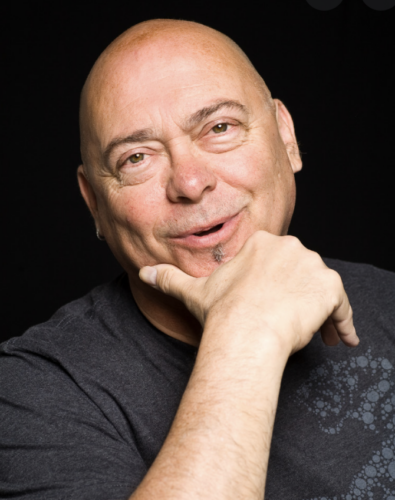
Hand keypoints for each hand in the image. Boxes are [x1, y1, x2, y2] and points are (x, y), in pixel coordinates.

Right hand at [139, 231, 358, 355]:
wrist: (245, 331)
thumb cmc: (221, 312)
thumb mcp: (193, 291)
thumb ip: (170, 278)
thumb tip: (143, 272)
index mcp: (263, 243)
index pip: (278, 263)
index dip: (277, 285)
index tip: (274, 305)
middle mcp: (291, 247)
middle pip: (302, 273)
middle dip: (299, 295)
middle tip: (290, 322)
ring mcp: (313, 266)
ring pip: (322, 289)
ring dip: (320, 311)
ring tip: (313, 334)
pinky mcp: (330, 288)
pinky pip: (342, 308)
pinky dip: (342, 324)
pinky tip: (337, 338)